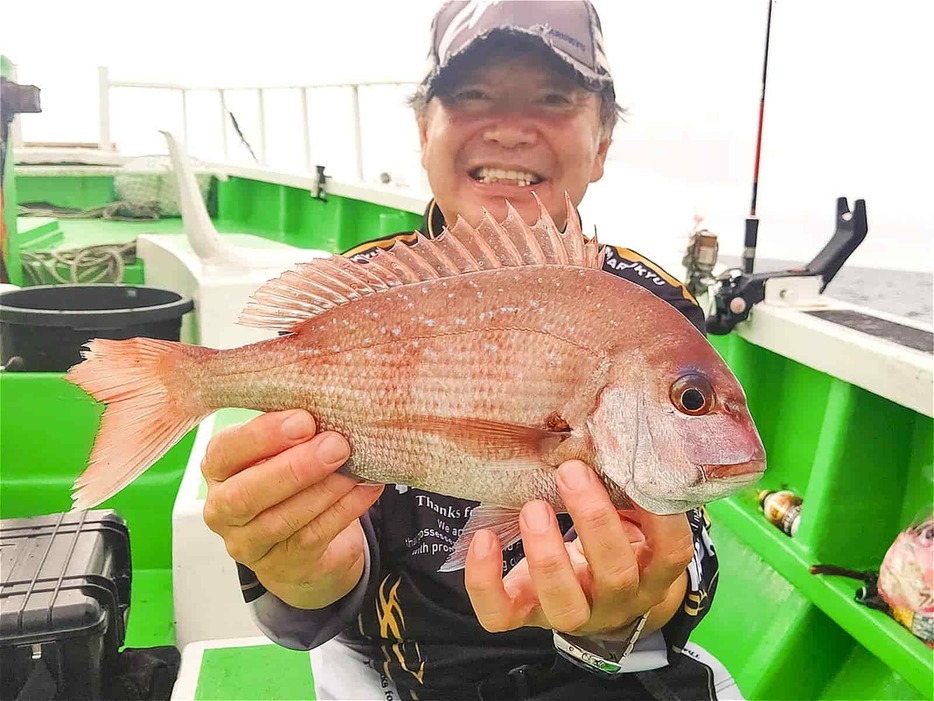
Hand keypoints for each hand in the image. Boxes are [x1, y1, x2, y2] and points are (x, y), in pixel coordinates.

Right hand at [201, 410, 383, 609]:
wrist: (298, 545)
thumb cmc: (287, 478)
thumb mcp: (279, 451)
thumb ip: (291, 431)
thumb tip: (328, 401)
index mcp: (218, 468)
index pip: (226, 451)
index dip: (263, 436)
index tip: (305, 421)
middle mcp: (223, 508)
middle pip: (247, 494)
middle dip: (295, 468)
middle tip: (336, 445)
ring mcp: (249, 543)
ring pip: (282, 519)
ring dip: (324, 490)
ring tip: (356, 468)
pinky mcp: (283, 565)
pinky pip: (313, 536)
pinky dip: (344, 510)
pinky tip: (366, 488)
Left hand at [464, 460, 692, 638]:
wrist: (593, 599)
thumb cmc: (612, 540)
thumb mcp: (629, 517)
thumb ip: (627, 487)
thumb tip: (614, 432)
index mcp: (651, 570)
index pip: (671, 552)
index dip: (662, 517)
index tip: (636, 471)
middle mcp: (618, 599)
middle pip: (616, 575)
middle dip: (593, 521)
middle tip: (569, 471)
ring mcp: (573, 614)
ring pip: (564, 605)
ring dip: (546, 555)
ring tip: (532, 508)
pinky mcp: (527, 616)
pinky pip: (501, 615)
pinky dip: (485, 581)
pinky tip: (484, 539)